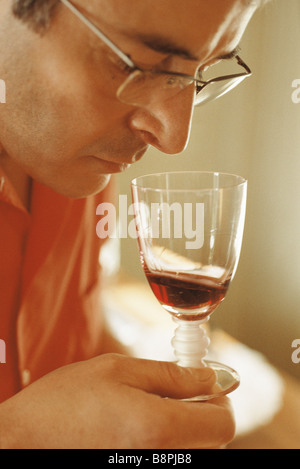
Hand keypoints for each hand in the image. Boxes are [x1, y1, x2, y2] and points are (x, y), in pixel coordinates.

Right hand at [0, 354, 234, 448]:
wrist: (24, 440)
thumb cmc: (64, 401)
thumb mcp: (118, 370)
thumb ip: (171, 375)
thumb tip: (211, 377)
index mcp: (158, 429)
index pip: (223, 424)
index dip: (220, 399)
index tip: (204, 384)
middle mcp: (161, 460)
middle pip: (211, 440)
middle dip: (200, 411)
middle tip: (172, 391)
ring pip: (191, 449)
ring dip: (183, 426)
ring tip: (146, 407)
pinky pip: (168, 456)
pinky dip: (164, 440)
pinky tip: (135, 427)